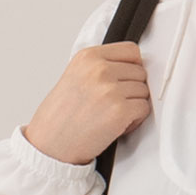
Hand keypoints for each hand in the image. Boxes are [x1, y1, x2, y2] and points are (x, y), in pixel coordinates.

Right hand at [22, 43, 151, 165]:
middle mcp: (99, 69)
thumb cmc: (61, 117)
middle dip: (132, 89)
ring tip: (112, 114)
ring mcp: (110, 89)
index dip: (132, 67)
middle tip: (113, 103)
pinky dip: (135, 120)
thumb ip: (101, 66)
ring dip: (134, 105)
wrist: (51, 144)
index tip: (125, 79)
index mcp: (88, 57)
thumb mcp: (75, 76)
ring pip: (144, 91)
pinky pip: (144, 109)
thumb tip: (131, 66)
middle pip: (140, 72)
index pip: (131, 50)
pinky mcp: (120, 110)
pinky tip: (117, 124)